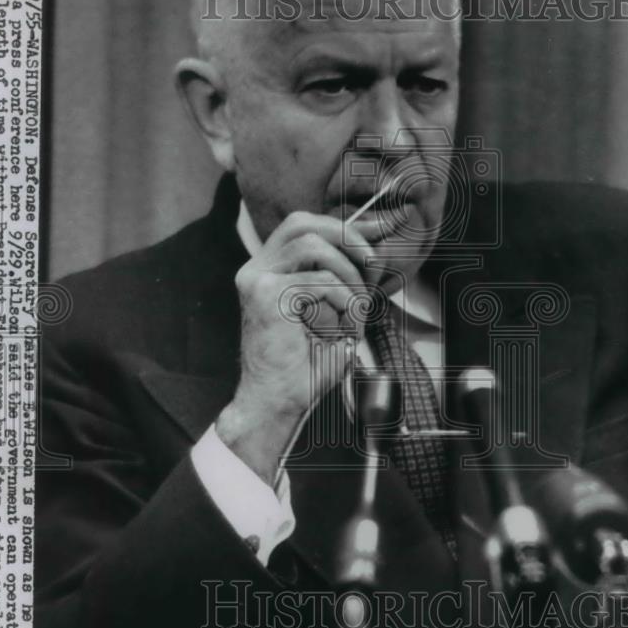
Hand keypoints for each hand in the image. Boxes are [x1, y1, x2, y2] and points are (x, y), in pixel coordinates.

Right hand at [216, 211, 381, 484]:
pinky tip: (343, 330)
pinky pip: (321, 282)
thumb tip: (369, 247)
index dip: (339, 230)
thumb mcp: (327, 311)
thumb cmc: (304, 365)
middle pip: (303, 222)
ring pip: (315, 247)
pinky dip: (344, 303)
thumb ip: (337, 278)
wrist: (276, 405)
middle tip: (372, 267)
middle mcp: (255, 269)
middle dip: (346, 237)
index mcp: (265, 270)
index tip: (369, 256)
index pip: (301, 225)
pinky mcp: (266, 296)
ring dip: (348, 277)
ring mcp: (257, 280)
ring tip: (355, 312)